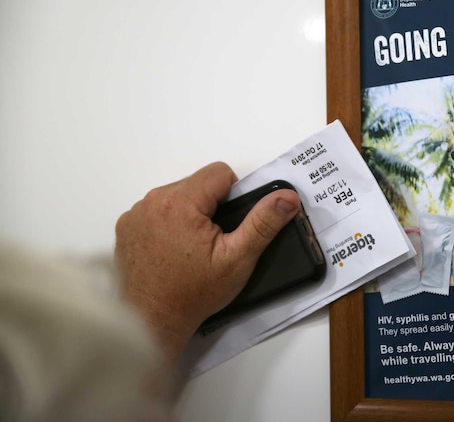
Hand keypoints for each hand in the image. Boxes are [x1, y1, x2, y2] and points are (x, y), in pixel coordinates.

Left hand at [114, 162, 299, 361]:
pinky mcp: (127, 226)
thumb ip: (263, 223)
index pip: (219, 173)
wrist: (154, 320)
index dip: (233, 196)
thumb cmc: (194, 292)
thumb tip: (286, 197)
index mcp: (181, 202)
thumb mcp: (238, 258)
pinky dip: (168, 223)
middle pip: (197, 183)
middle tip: (213, 241)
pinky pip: (156, 210)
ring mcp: (136, 213)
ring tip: (192, 246)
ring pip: (177, 195)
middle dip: (210, 206)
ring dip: (189, 213)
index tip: (229, 225)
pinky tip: (173, 249)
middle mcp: (153, 201)